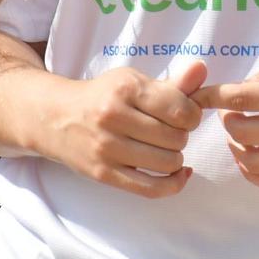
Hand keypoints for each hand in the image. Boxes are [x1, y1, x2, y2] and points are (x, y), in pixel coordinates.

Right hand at [39, 60, 205, 198]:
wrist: (55, 118)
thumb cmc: (103, 97)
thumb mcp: (133, 81)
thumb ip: (172, 82)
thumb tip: (202, 69)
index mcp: (126, 88)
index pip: (180, 109)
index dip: (193, 115)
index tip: (185, 114)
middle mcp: (114, 117)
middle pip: (176, 138)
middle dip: (182, 136)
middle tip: (170, 131)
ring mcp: (107, 148)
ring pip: (167, 163)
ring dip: (175, 158)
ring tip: (164, 147)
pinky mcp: (104, 174)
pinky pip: (151, 189)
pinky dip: (174, 184)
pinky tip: (179, 174)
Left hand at [192, 50, 258, 191]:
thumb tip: (246, 87)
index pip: (244, 98)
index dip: (214, 96)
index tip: (198, 96)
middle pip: (243, 132)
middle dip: (227, 120)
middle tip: (233, 109)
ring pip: (254, 163)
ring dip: (237, 148)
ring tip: (240, 133)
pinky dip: (254, 174)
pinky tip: (250, 159)